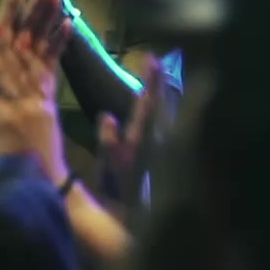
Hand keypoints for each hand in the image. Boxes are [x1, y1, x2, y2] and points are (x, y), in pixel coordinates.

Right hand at [0, 0, 73, 183]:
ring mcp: (40, 98)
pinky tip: (67, 21)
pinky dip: (60, 43)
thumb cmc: (5, 174)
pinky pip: (55, 67)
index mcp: (2, 113)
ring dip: (42, 18)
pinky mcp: (50, 99)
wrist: (46, 188)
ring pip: (38, 51)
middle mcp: (24, 100)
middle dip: (16, 15)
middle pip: (16, 51)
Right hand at [96, 56, 166, 208]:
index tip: (152, 59)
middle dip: (159, 81)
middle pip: (160, 102)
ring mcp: (158, 142)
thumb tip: (107, 116)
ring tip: (158, 73)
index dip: (152, 81)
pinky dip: (158, 106)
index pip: (149, 102)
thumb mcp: (108, 164)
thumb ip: (108, 141)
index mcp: (143, 136)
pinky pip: (160, 119)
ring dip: (161, 91)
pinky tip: (155, 103)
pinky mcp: (156, 148)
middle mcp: (155, 135)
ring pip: (163, 110)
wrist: (134, 210)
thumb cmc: (118, 187)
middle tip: (157, 60)